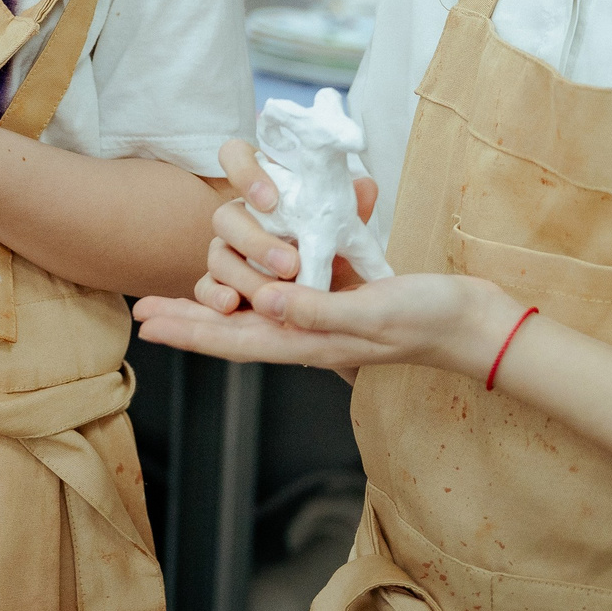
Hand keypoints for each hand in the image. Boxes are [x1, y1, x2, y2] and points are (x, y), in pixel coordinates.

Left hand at [134, 271, 518, 382]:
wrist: (471, 320)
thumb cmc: (427, 318)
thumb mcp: (374, 312)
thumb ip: (320, 310)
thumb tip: (266, 303)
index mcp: (308, 342)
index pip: (234, 340)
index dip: (188, 331)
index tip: (147, 324)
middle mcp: (306, 333)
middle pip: (232, 327)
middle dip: (186, 318)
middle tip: (140, 308)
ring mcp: (320, 316)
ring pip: (253, 308)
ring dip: (215, 298)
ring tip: (178, 290)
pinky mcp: (336, 296)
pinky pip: (285, 289)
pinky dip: (258, 276)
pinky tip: (245, 267)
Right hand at [199, 138, 378, 309]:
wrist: (323, 294)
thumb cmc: (325, 250)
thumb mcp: (342, 231)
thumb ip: (351, 209)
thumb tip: (366, 187)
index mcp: (262, 190)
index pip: (235, 157)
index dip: (243, 172)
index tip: (270, 199)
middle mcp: (238, 218)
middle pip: (224, 216)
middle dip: (255, 240)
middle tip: (290, 263)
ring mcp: (224, 252)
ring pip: (216, 255)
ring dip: (243, 274)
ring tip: (272, 294)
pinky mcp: (217, 285)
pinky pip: (203, 288)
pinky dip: (214, 295)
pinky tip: (232, 304)